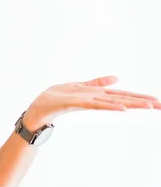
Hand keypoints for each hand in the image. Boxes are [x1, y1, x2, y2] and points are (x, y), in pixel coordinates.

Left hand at [23, 76, 160, 129]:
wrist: (37, 108)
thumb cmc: (56, 98)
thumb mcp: (79, 86)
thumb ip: (97, 82)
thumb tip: (117, 78)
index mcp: (96, 95)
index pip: (122, 95)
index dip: (139, 97)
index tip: (158, 101)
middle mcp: (93, 100)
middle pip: (121, 99)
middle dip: (141, 102)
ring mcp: (85, 102)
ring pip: (111, 102)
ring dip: (131, 103)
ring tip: (149, 106)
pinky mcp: (73, 103)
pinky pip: (93, 104)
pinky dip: (108, 105)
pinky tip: (122, 108)